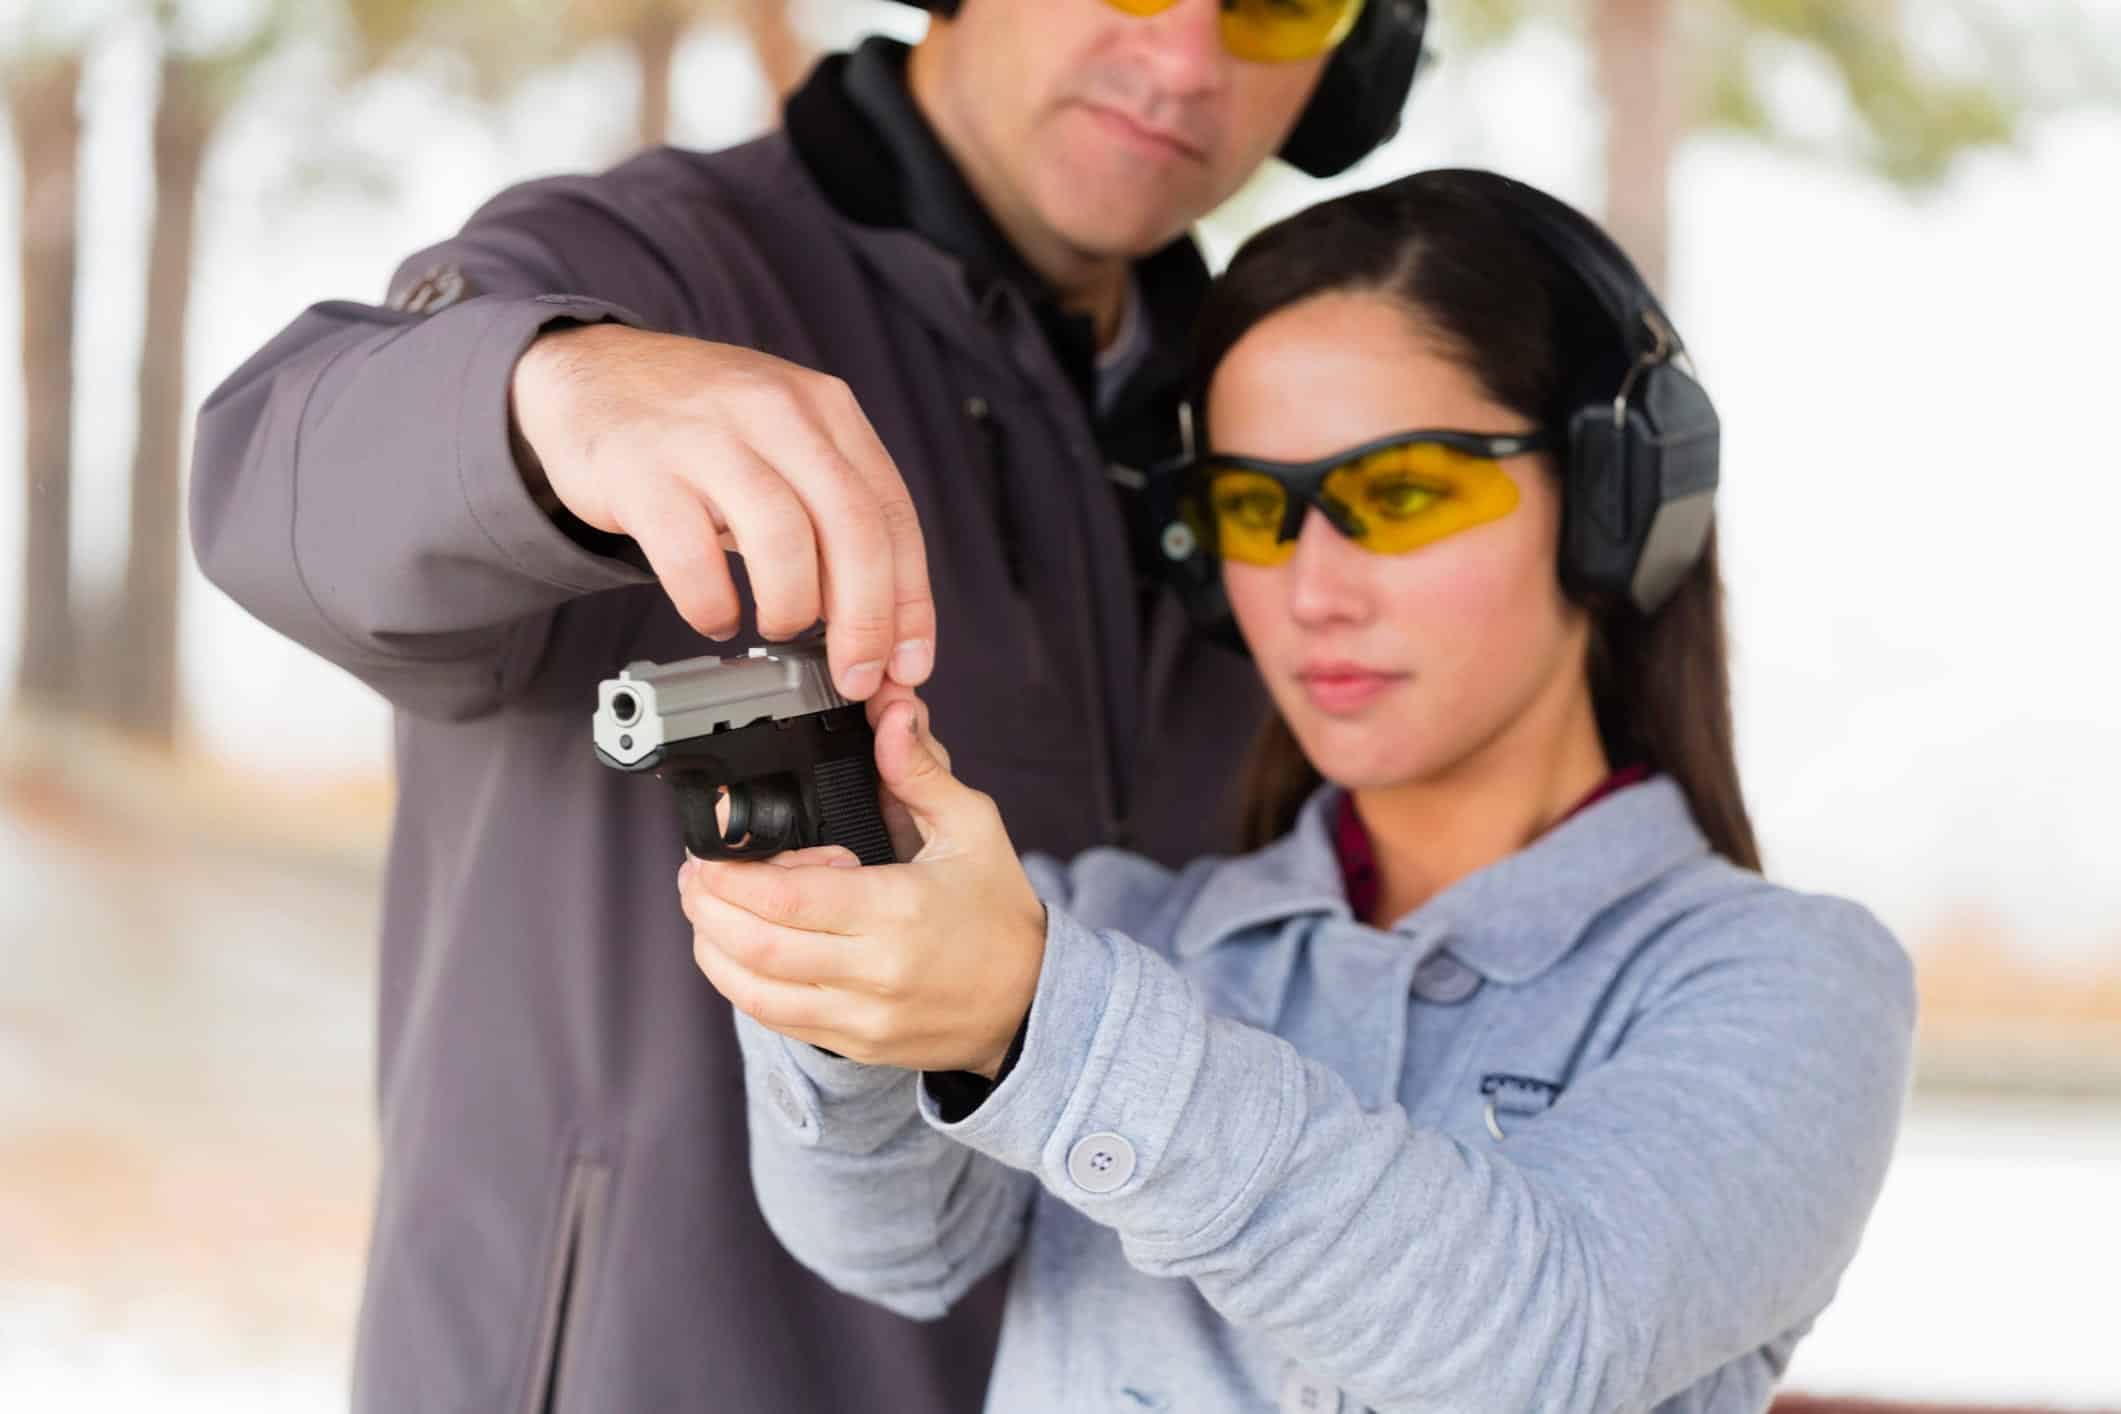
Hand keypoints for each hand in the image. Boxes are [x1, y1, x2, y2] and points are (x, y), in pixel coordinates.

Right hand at [510, 322, 934, 699]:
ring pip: (782, 539)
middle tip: (853, 675)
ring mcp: (708, 437)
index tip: (906, 665)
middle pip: (852, 529)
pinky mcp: (642, 470)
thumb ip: (832, 514)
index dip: (909, 604)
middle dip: (865, 621)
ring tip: (779, 629)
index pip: (893, 516)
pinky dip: (712, 606)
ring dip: (791, 609)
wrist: (591, 372)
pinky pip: (692, 556)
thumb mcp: (784, 441)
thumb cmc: (700, 426)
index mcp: (827, 410)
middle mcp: (776, 413)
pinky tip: (715, 616)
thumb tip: (879, 625)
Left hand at [678, 698, 1045, 1077]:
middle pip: (754, 947)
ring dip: (713, 947)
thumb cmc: (999, 912)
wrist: (1030, 1003)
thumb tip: (891, 717)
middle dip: (706, 906)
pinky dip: (741, 982)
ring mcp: (861, 1018)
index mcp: (898, 911)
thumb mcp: (972, 829)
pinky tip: (738, 949)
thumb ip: (920, 772)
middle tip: (695, 874)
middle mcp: (874, 972)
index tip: (711, 848)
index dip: (732, 874)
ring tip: (707, 908)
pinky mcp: (854, 1045)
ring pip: (752, 991)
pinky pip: (775, 1018)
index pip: (785, 897)